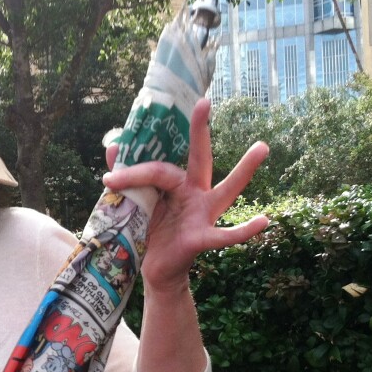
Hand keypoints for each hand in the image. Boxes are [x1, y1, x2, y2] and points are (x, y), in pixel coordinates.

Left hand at [102, 98, 268, 292]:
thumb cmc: (150, 232)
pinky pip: (226, 235)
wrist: (156, 269)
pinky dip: (243, 231)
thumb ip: (127, 179)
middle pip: (199, 158)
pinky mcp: (203, 237)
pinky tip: (263, 221)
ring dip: (244, 170)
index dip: (132, 172)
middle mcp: (195, 193)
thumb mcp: (136, 204)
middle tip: (204, 102)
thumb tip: (112, 146)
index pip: (157, 168)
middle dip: (201, 131)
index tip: (108, 179)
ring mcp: (203, 214)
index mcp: (177, 183)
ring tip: (261, 147)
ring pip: (227, 189)